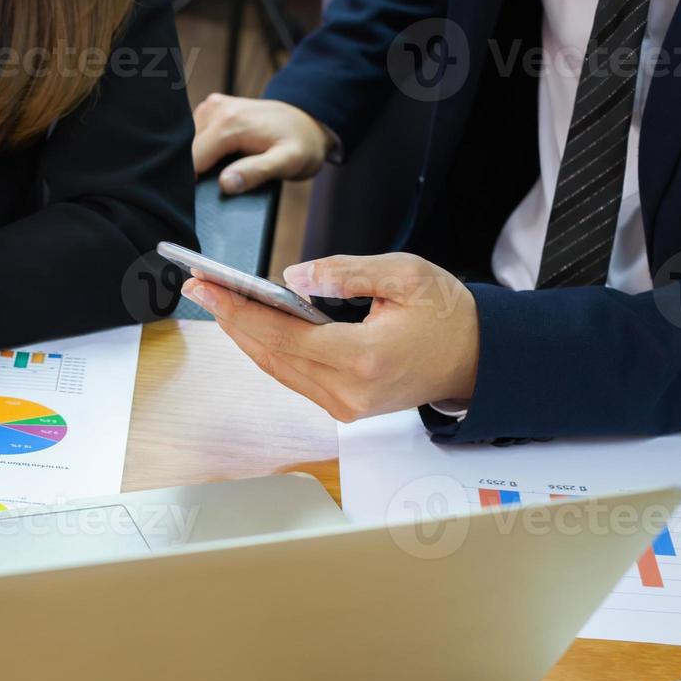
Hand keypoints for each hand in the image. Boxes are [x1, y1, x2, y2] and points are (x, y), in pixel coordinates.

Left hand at [182, 253, 479, 422]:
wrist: (481, 359)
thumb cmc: (449, 315)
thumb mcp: (404, 274)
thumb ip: (344, 273)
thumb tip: (291, 278)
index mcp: (364, 359)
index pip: (282, 334)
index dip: (237, 309)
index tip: (204, 286)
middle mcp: (349, 392)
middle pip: (271, 354)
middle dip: (230, 318)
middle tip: (198, 285)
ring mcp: (345, 407)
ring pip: (277, 369)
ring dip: (244, 334)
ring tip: (216, 299)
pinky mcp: (344, 408)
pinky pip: (293, 376)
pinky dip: (268, 348)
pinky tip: (249, 323)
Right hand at [192, 94, 332, 191]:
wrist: (308, 120)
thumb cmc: (301, 144)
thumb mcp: (289, 162)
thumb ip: (257, 172)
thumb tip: (226, 183)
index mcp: (229, 123)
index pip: (192, 160)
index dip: (192, 183)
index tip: (204, 196)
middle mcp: (216, 109)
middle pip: (186, 151)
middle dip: (196, 170)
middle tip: (222, 182)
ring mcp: (212, 105)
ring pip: (188, 143)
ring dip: (199, 159)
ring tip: (224, 168)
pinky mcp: (212, 107)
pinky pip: (194, 134)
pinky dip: (202, 148)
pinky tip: (221, 156)